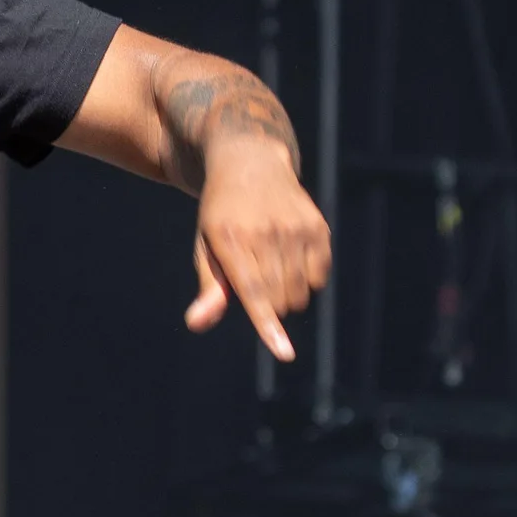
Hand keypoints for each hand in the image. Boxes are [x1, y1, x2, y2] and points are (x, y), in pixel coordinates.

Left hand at [186, 137, 330, 360]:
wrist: (250, 163)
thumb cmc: (222, 216)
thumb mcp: (207, 247)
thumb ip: (209, 288)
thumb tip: (196, 324)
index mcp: (229, 238)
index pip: (252, 292)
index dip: (268, 326)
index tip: (285, 354)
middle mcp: (264, 231)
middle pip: (279, 299)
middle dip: (268, 305)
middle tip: (255, 277)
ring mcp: (294, 227)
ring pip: (301, 293)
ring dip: (287, 295)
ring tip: (271, 265)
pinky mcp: (317, 225)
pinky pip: (320, 277)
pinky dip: (307, 279)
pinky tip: (291, 255)